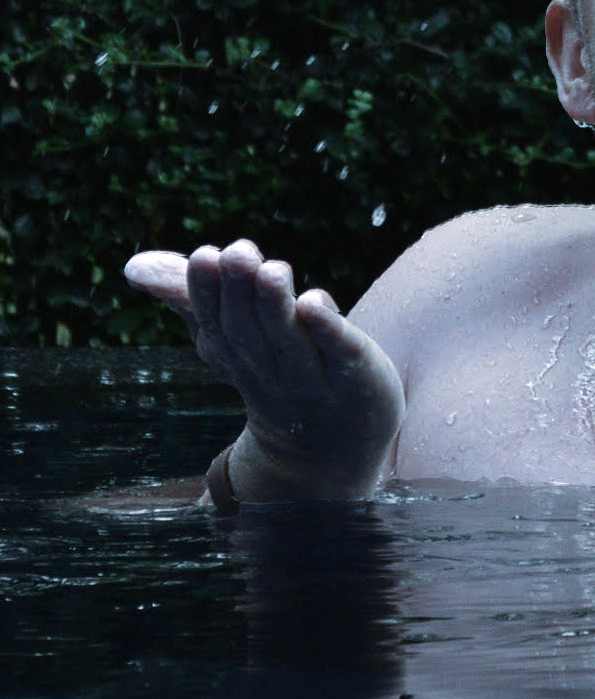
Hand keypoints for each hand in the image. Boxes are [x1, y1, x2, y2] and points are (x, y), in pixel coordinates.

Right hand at [126, 241, 405, 501]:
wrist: (329, 446)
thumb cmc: (277, 371)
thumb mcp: (233, 335)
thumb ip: (193, 297)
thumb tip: (133, 265)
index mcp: (235, 356)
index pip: (215, 324)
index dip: (207, 293)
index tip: (202, 255)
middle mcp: (268, 371)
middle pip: (250, 332)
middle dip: (241, 291)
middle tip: (237, 252)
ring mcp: (312, 380)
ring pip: (290, 343)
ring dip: (277, 308)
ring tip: (272, 270)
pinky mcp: (357, 377)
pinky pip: (339, 354)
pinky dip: (327, 330)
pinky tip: (316, 301)